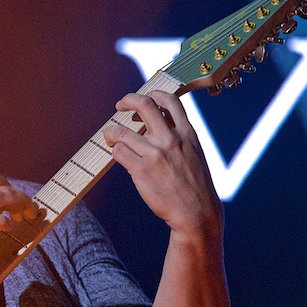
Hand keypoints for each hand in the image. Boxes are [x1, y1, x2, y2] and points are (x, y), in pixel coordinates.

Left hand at [102, 91, 222, 240]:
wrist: (197, 212)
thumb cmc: (194, 184)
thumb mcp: (194, 152)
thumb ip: (178, 136)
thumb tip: (156, 122)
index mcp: (187, 133)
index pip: (169, 100)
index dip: (151, 94)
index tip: (141, 99)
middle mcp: (171, 139)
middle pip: (143, 105)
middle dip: (127, 101)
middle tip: (119, 107)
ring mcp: (155, 154)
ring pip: (122, 131)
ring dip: (111, 132)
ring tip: (110, 136)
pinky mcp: (142, 170)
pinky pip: (119, 152)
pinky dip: (114, 150)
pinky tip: (117, 154)